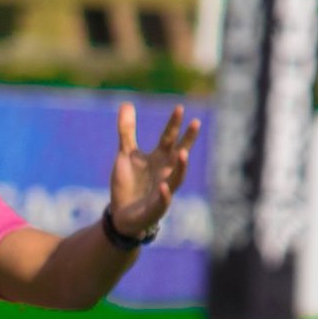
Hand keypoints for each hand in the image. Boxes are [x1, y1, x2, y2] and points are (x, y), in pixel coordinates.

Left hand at [108, 104, 199, 240]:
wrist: (122, 215)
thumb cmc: (128, 184)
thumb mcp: (125, 155)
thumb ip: (127, 131)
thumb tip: (126, 103)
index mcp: (159, 158)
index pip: (169, 138)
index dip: (174, 124)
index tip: (180, 108)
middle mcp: (165, 172)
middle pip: (179, 154)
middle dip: (188, 140)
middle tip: (195, 123)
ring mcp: (163, 190)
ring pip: (177, 178)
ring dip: (181, 166)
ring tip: (183, 153)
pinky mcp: (155, 208)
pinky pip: (163, 201)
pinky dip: (165, 195)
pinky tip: (164, 187)